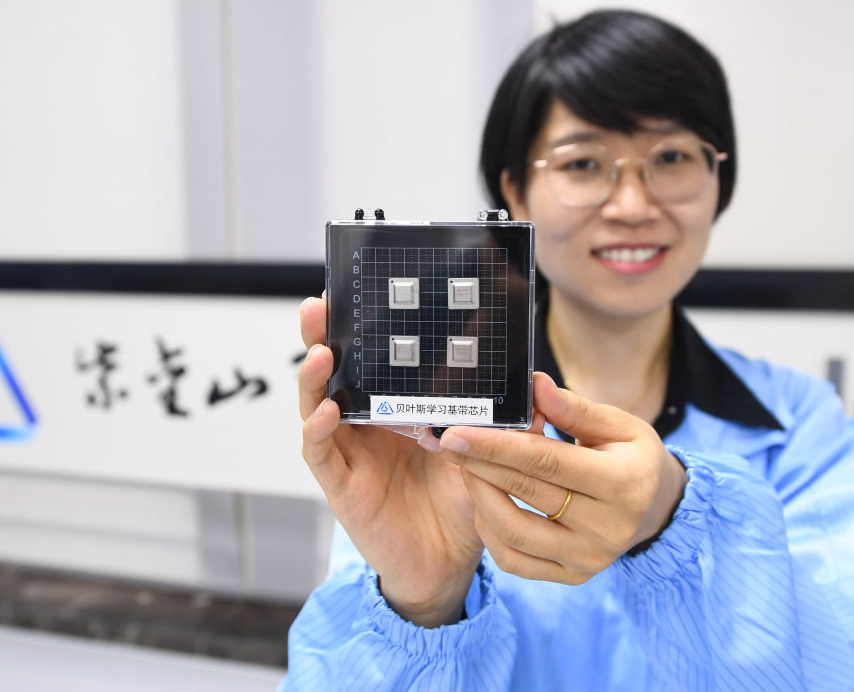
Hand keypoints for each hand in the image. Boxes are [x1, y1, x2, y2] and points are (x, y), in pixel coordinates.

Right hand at [298, 295, 479, 625]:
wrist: (448, 563)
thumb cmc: (462, 502)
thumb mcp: (487, 453)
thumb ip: (505, 422)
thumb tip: (537, 388)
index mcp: (399, 407)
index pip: (374, 359)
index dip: (360, 328)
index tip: (356, 290)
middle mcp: (368, 425)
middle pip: (335, 373)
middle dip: (321, 338)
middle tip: (318, 306)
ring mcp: (350, 453)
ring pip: (318, 407)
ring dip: (315, 379)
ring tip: (322, 352)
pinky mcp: (342, 486)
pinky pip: (321, 456)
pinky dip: (320, 432)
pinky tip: (329, 412)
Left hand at [438, 372, 686, 584]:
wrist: (653, 504)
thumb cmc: (629, 454)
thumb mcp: (617, 424)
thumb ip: (574, 408)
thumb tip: (534, 385)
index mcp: (625, 482)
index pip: (547, 461)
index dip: (499, 446)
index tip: (458, 431)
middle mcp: (610, 528)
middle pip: (527, 493)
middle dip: (480, 464)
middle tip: (448, 441)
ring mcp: (590, 558)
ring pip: (514, 533)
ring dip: (480, 497)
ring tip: (466, 467)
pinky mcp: (573, 576)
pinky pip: (515, 561)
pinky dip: (490, 532)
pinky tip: (485, 502)